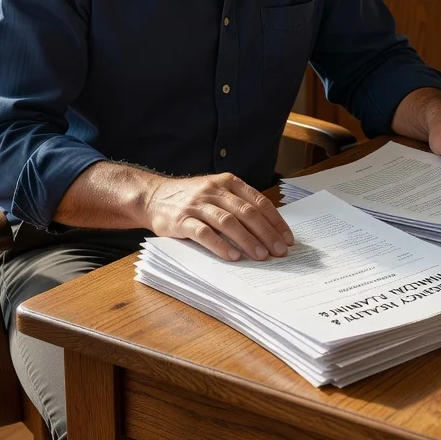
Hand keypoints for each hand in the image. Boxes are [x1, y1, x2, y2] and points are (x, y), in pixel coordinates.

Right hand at [143, 172, 294, 261]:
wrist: (152, 196)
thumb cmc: (191, 198)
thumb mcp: (216, 192)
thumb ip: (238, 204)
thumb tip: (269, 229)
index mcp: (228, 182)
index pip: (258, 201)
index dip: (275, 221)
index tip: (287, 239)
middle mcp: (214, 191)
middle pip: (247, 212)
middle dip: (266, 233)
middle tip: (279, 251)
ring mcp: (197, 205)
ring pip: (228, 222)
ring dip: (247, 240)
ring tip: (261, 256)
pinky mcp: (181, 220)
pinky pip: (203, 233)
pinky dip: (220, 245)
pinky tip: (232, 257)